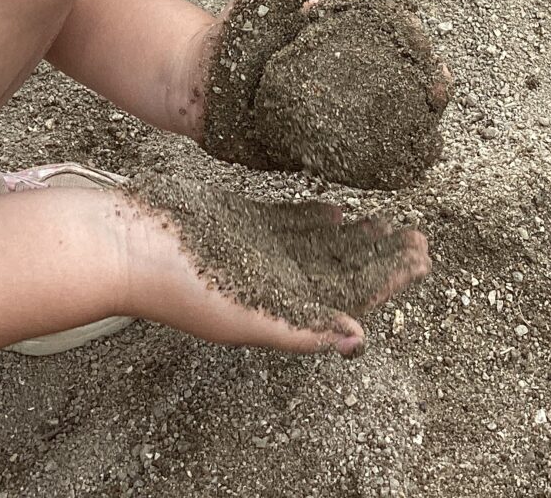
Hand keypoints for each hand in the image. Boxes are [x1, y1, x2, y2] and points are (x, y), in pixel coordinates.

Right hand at [112, 179, 429, 356]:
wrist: (128, 242)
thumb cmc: (181, 287)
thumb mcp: (247, 315)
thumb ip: (302, 329)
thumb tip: (359, 341)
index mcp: (280, 307)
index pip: (348, 296)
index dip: (387, 279)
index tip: (422, 259)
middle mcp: (273, 280)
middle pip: (340, 270)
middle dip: (381, 257)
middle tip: (419, 236)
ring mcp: (257, 250)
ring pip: (319, 245)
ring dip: (355, 237)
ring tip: (388, 224)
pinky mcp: (240, 221)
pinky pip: (286, 220)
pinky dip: (313, 216)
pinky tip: (337, 209)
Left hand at [196, 0, 452, 184]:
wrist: (192, 85)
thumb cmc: (232, 36)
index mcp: (343, 48)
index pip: (394, 46)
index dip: (417, 49)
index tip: (428, 49)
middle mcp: (346, 87)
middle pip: (402, 92)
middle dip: (427, 94)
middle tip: (437, 92)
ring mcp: (335, 124)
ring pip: (387, 133)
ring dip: (416, 136)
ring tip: (429, 138)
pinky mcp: (318, 156)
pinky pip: (357, 168)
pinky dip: (383, 171)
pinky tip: (404, 170)